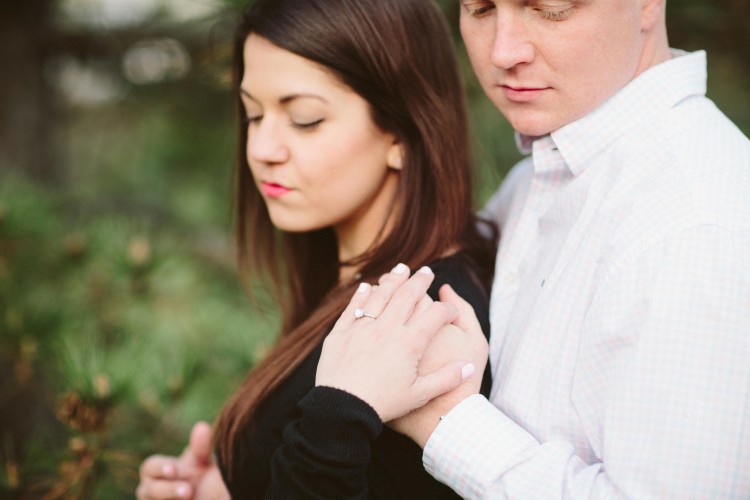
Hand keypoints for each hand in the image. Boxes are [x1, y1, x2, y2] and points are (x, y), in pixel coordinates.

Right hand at [136, 421, 229, 499]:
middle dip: (168, 490)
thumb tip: (202, 427)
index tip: (174, 469)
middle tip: (189, 490)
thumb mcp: (201, 462)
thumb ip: (201, 448)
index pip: (150, 467)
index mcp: (155, 471)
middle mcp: (149, 490)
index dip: (161, 468)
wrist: (203, 494)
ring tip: (190, 497)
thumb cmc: (197, 475)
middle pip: (149, 491)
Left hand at [316, 264, 474, 421]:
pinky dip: (361, 295)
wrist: (341, 408)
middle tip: (426, 271)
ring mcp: (361, 328)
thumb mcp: (419, 395)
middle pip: (407, 296)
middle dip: (420, 281)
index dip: (447, 310)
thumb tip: (468, 367)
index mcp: (409, 343)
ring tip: (401, 269)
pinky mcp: (341, 333)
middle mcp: (386, 329)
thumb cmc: (383, 405)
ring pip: (380, 296)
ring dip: (393, 280)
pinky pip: (353, 308)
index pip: (434, 315)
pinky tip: (367, 287)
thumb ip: (446, 379)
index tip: (450, 311)